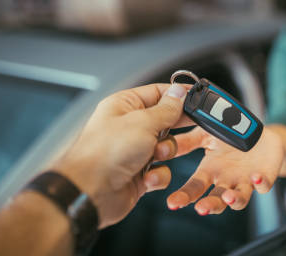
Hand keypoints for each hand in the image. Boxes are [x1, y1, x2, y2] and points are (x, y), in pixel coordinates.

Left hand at [53, 83, 192, 227]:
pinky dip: (158, 174)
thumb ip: (167, 108)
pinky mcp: (139, 173)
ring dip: (166, 153)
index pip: (158, 93)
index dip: (177, 95)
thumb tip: (179, 92)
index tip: (196, 99)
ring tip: (154, 157)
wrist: (90, 193)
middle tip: (191, 126)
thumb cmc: (105, 153)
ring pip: (167, 146)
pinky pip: (162, 169)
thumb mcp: (144, 122)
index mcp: (125, 106)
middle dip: (175, 127)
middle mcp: (129, 126)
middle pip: (165, 120)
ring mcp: (135, 150)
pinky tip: (147, 176)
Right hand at [167, 126, 283, 214]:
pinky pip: (264, 184)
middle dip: (208, 205)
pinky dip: (261, 184)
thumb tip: (159, 144)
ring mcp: (245, 181)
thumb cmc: (228, 137)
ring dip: (234, 200)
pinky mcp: (264, 176)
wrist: (258, 134)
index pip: (194, 187)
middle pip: (216, 199)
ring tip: (228, 197)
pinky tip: (256, 178)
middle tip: (200, 209)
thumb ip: (186, 141)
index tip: (172, 203)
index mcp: (210, 172)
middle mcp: (226, 181)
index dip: (183, 196)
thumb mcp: (205, 135)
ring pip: (240, 198)